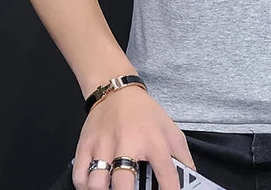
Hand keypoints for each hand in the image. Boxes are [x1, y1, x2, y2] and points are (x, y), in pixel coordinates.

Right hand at [72, 85, 195, 189]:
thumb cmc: (144, 113)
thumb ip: (182, 155)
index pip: (166, 174)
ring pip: (97, 183)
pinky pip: (79, 177)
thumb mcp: (169, 127)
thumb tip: (191, 179)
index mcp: (153, 139)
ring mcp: (103, 145)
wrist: (116, 90)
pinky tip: (97, 187)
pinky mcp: (85, 145)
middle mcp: (127, 142)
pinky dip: (85, 188)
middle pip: (123, 182)